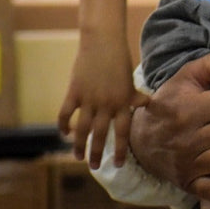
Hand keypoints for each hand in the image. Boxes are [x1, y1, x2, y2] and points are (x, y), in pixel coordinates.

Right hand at [58, 38, 150, 167]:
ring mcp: (89, 99)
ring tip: (78, 157)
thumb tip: (146, 103)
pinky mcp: (74, 92)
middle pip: (101, 135)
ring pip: (82, 129)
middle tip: (94, 167)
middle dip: (97, 153)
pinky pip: (65, 114)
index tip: (119, 164)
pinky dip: (63, 126)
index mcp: (123, 102)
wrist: (103, 41)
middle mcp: (107, 104)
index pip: (123, 132)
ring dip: (79, 145)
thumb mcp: (129, 79)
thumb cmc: (119, 59)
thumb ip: (134, 95)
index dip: (121, 150)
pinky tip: (64, 134)